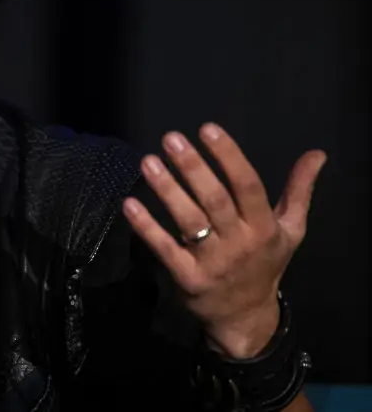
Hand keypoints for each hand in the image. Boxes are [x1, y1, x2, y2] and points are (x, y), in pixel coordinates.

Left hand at [122, 122, 325, 358]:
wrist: (246, 319)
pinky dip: (146, 227)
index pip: (248, 185)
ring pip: (188, 220)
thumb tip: (317, 153)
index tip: (207, 128)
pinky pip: (164, 249)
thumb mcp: (291, 230)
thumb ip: (300, 190)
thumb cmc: (265, 264)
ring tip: (148, 162)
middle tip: (171, 138)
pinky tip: (130, 203)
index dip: (229, 156)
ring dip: (167, 189)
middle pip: (215, 199)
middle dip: (193, 167)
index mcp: (264, 227)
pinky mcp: (187, 278)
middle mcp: (240, 242)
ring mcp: (212, 262)